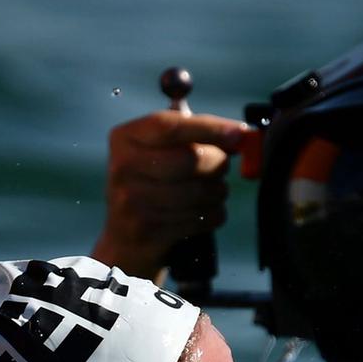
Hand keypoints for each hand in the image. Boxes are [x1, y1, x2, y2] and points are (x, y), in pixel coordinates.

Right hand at [92, 110, 247, 279]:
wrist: (125, 235)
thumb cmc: (152, 181)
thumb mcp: (160, 149)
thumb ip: (196, 134)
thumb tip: (239, 135)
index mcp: (125, 138)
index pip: (170, 126)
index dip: (209, 128)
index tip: (238, 133)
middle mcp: (124, 167)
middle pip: (191, 159)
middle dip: (218, 163)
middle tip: (222, 167)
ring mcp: (132, 201)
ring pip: (200, 191)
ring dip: (218, 192)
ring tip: (212, 191)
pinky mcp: (147, 229)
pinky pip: (201, 218)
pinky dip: (213, 214)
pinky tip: (203, 211)